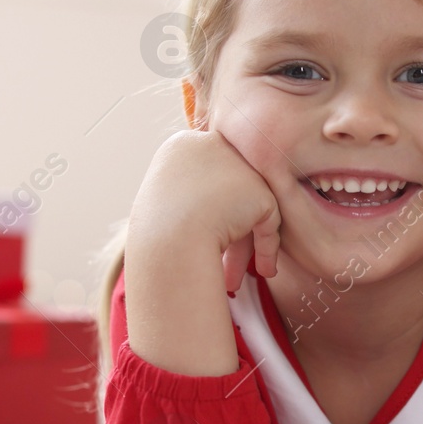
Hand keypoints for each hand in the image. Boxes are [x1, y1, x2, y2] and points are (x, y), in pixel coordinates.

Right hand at [127, 128, 280, 293]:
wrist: (169, 239)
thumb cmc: (155, 230)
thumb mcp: (161, 202)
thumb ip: (184, 193)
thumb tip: (200, 206)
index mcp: (183, 145)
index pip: (206, 172)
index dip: (204, 206)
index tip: (198, 233)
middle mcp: (214, 146)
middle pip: (228, 189)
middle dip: (227, 228)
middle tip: (221, 260)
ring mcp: (240, 166)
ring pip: (247, 207)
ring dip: (244, 245)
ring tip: (237, 278)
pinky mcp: (260, 191)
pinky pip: (267, 221)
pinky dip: (265, 247)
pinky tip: (264, 270)